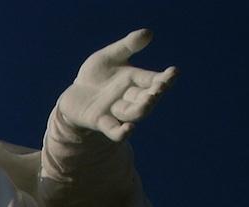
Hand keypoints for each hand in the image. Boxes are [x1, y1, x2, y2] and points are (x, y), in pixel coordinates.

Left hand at [58, 29, 177, 141]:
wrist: (74, 96)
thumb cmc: (95, 76)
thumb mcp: (109, 57)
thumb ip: (127, 46)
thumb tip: (149, 33)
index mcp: (135, 81)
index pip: (153, 80)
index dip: (165, 78)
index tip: (174, 72)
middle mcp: (128, 98)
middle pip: (146, 98)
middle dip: (154, 93)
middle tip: (160, 87)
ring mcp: (115, 111)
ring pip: (134, 113)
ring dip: (142, 108)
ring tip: (149, 100)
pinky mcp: (100, 121)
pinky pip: (114, 130)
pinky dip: (122, 132)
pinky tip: (129, 129)